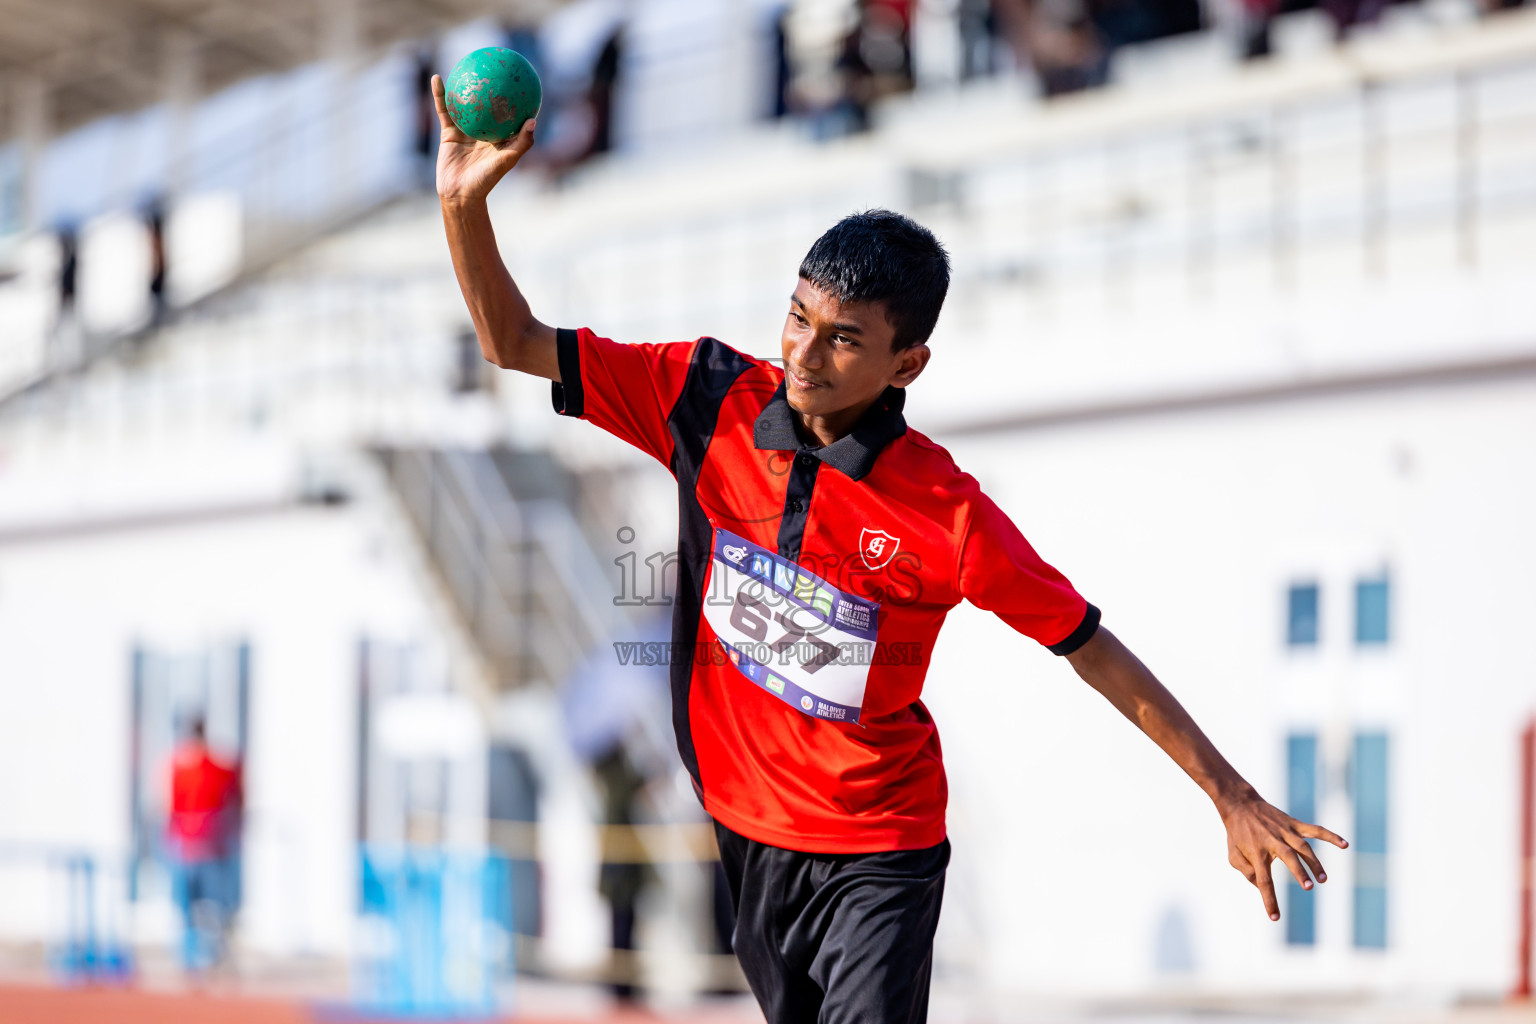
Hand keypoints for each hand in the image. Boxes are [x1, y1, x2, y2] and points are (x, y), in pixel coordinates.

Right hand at [432, 73, 536, 205]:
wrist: (460, 193)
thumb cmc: (487, 180)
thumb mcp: (507, 160)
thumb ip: (522, 143)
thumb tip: (533, 120)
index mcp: (501, 136)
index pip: (510, 113)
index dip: (516, 96)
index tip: (521, 78)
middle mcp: (484, 130)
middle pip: (487, 104)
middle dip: (490, 85)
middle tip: (493, 64)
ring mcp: (466, 130)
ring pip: (465, 103)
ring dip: (463, 84)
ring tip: (464, 63)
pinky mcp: (449, 132)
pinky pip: (444, 109)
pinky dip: (440, 94)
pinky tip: (438, 78)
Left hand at [1221, 794, 1347, 920]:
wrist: (1241, 804)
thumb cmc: (1237, 834)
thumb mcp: (1234, 855)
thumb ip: (1247, 872)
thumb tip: (1261, 885)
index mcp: (1256, 852)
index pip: (1263, 880)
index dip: (1269, 899)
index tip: (1275, 917)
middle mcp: (1272, 841)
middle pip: (1288, 857)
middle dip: (1299, 871)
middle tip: (1309, 887)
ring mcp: (1285, 831)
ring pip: (1303, 847)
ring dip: (1314, 862)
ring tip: (1324, 879)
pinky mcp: (1294, 824)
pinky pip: (1315, 830)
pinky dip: (1330, 836)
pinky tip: (1345, 845)